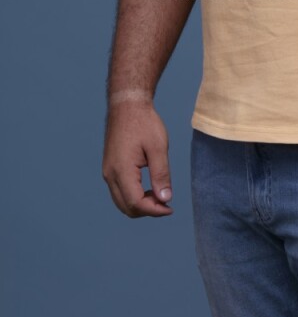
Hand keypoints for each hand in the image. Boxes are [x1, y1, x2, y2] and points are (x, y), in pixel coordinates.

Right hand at [102, 101, 173, 217]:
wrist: (127, 105)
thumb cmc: (144, 123)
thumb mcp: (158, 147)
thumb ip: (161, 174)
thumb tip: (165, 199)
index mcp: (121, 170)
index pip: (136, 203)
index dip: (154, 210)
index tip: (170, 208)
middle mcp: (110, 175)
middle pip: (126, 207)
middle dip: (147, 210)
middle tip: (167, 203)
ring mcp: (107, 172)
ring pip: (121, 202)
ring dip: (140, 204)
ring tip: (159, 195)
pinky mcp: (109, 168)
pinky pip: (119, 192)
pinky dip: (133, 197)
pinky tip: (148, 189)